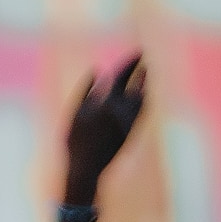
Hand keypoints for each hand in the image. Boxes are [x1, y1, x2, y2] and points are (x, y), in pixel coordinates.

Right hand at [63, 54, 146, 207]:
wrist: (86, 168)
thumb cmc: (75, 141)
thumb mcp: (76, 112)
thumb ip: (86, 89)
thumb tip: (97, 70)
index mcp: (107, 105)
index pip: (122, 78)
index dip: (130, 64)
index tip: (138, 52)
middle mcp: (122, 114)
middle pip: (136, 86)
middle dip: (141, 70)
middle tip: (144, 57)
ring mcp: (129, 124)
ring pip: (143, 100)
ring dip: (144, 84)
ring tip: (145, 73)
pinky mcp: (132, 133)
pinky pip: (142, 112)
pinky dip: (143, 100)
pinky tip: (141, 94)